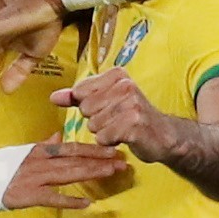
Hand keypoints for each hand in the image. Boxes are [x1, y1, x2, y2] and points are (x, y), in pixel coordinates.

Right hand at [2, 138, 127, 210]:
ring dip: (91, 173)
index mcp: (40, 151)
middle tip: (122, 161)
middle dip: (100, 160)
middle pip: (75, 159)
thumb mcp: (23, 152)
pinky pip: (53, 198)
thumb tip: (59, 136)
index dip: (94, 149)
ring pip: (68, 174)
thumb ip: (44, 146)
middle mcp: (40, 161)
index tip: (114, 149)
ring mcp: (34, 178)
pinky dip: (69, 200)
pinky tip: (86, 203)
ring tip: (111, 173)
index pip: (72, 148)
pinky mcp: (27, 195)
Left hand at [50, 69, 177, 162]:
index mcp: (117, 75)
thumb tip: (54, 97)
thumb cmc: (132, 117)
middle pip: (85, 109)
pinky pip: (103, 138)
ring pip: (94, 124)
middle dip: (97, 120)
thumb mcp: (106, 102)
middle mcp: (125, 85)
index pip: (80, 92)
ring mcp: (131, 104)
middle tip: (117, 120)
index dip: (90, 106)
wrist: (164, 135)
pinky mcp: (133, 124)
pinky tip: (126, 137)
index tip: (109, 107)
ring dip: (105, 132)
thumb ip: (78, 97)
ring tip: (122, 128)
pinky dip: (111, 142)